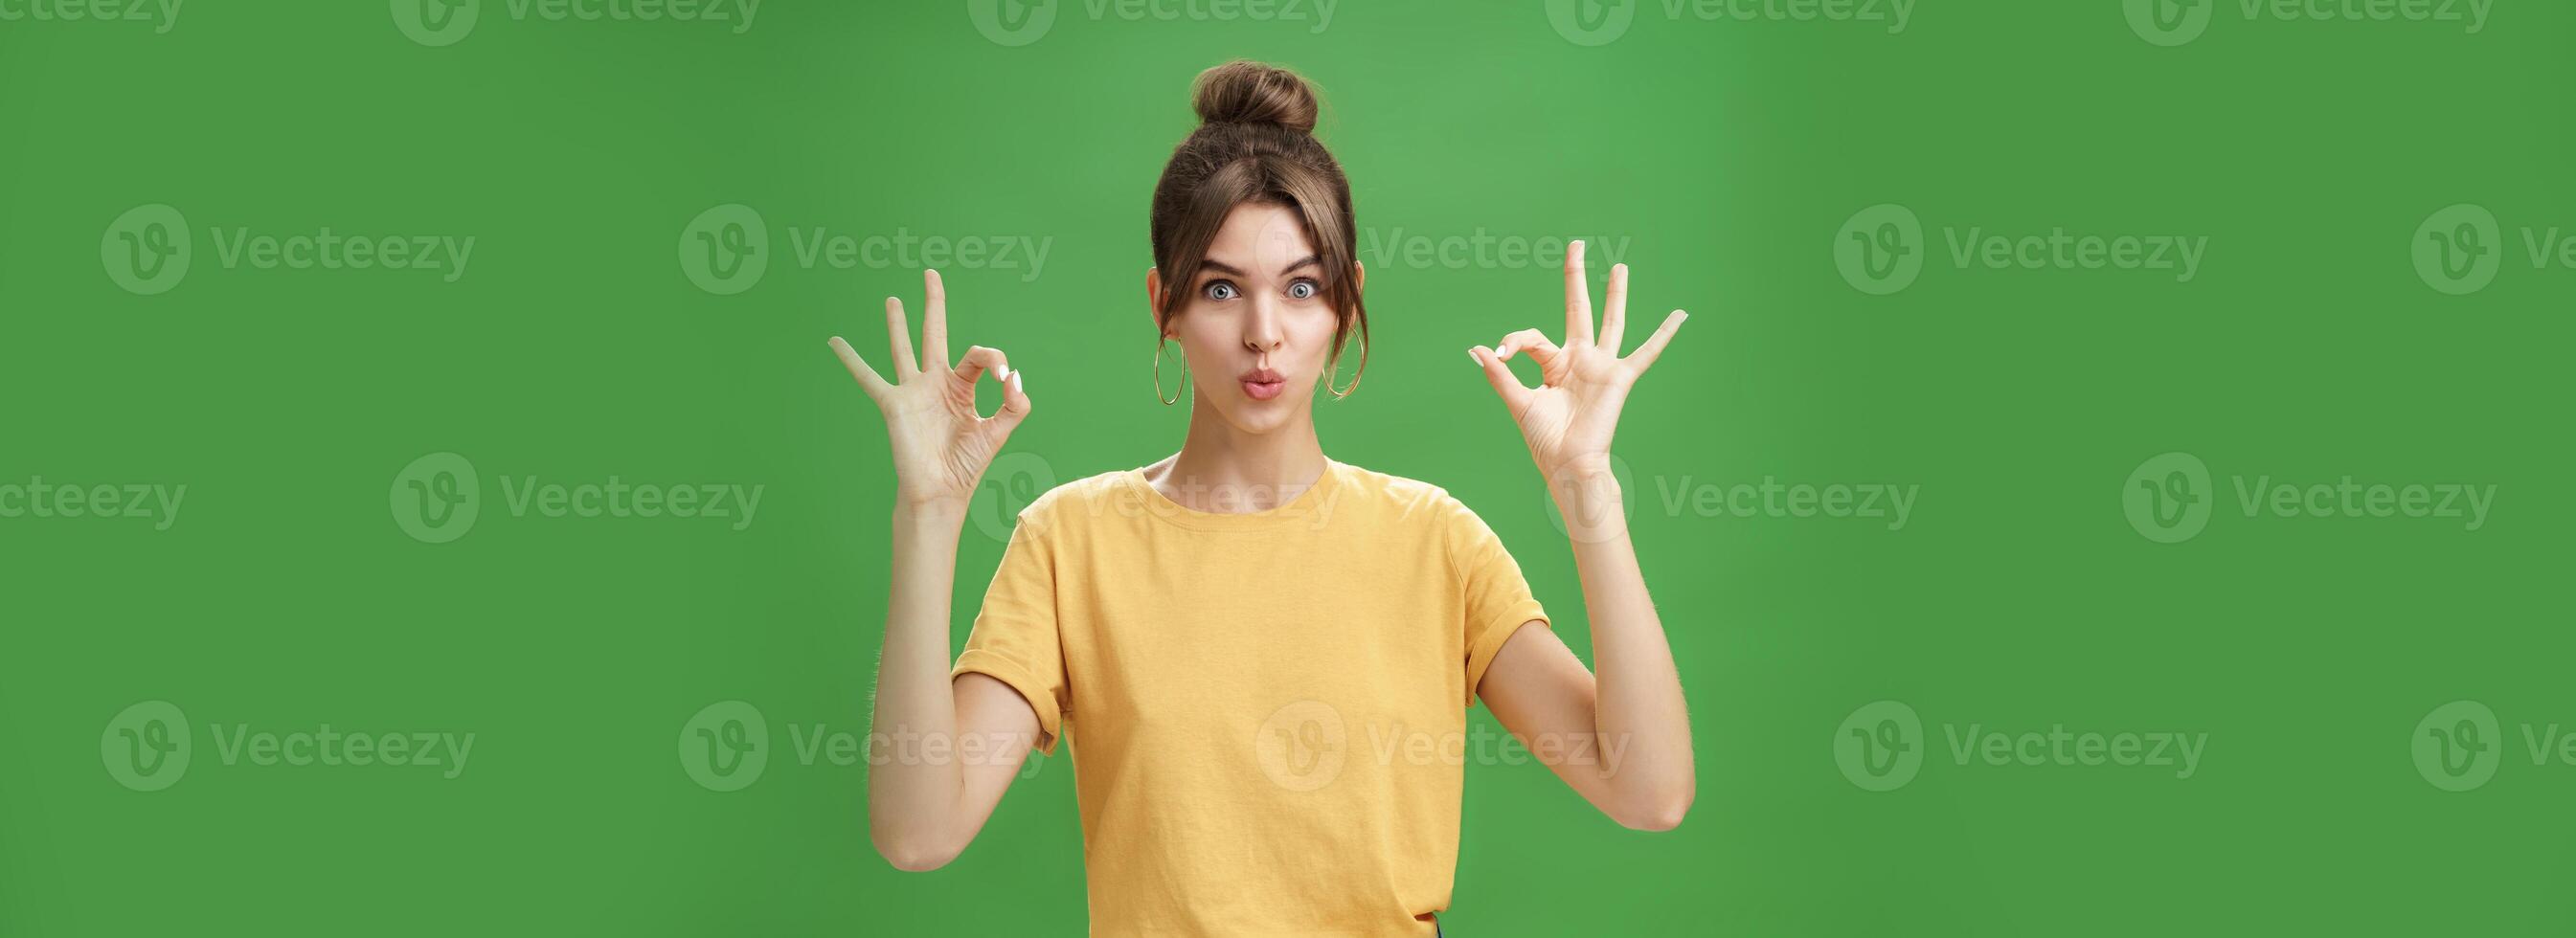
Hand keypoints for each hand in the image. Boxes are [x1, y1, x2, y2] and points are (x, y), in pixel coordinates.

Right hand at [828, 269, 1031, 511]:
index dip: (996, 361)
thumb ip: (1014, 405)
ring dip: (898, 322)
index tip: (1005, 381)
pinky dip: (851, 359)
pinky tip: (835, 341)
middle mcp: (936, 384)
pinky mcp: (893, 403)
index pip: (980, 356)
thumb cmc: (966, 466)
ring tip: (893, 299)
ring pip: (903, 348)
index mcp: (963, 388)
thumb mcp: (999, 432)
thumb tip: (1014, 376)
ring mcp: (912, 391)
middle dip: (933, 304)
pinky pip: (867, 377)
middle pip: (934, 334)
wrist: (940, 491)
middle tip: (930, 274)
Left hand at [1469, 240, 1686, 487]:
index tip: (1501, 354)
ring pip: (1610, 321)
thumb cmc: (1545, 440)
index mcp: (1554, 364)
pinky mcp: (1620, 378)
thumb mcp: (1518, 402)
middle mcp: (1579, 359)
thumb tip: (1477, 349)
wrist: (1568, 464)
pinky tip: (1680, 315)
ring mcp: (1601, 366)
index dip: (1514, 340)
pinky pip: (1647, 353)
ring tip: (1620, 266)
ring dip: (1615, 294)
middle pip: (1578, 308)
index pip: (1533, 336)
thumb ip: (1500, 374)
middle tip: (1576, 245)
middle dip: (1576, 277)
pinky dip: (1664, 334)